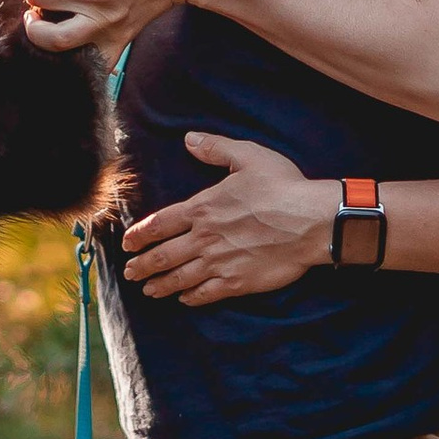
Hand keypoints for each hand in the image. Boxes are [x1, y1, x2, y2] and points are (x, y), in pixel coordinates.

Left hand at [123, 133, 331, 301]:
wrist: (312, 221)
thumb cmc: (283, 187)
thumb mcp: (248, 156)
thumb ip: (215, 148)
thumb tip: (190, 139)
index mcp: (203, 208)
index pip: (160, 224)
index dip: (139, 235)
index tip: (127, 244)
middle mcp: (205, 238)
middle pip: (163, 256)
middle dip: (143, 265)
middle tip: (130, 272)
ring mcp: (219, 263)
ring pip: (180, 278)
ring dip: (160, 284)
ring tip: (148, 290)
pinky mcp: (237, 283)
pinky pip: (206, 293)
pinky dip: (191, 297)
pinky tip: (184, 299)